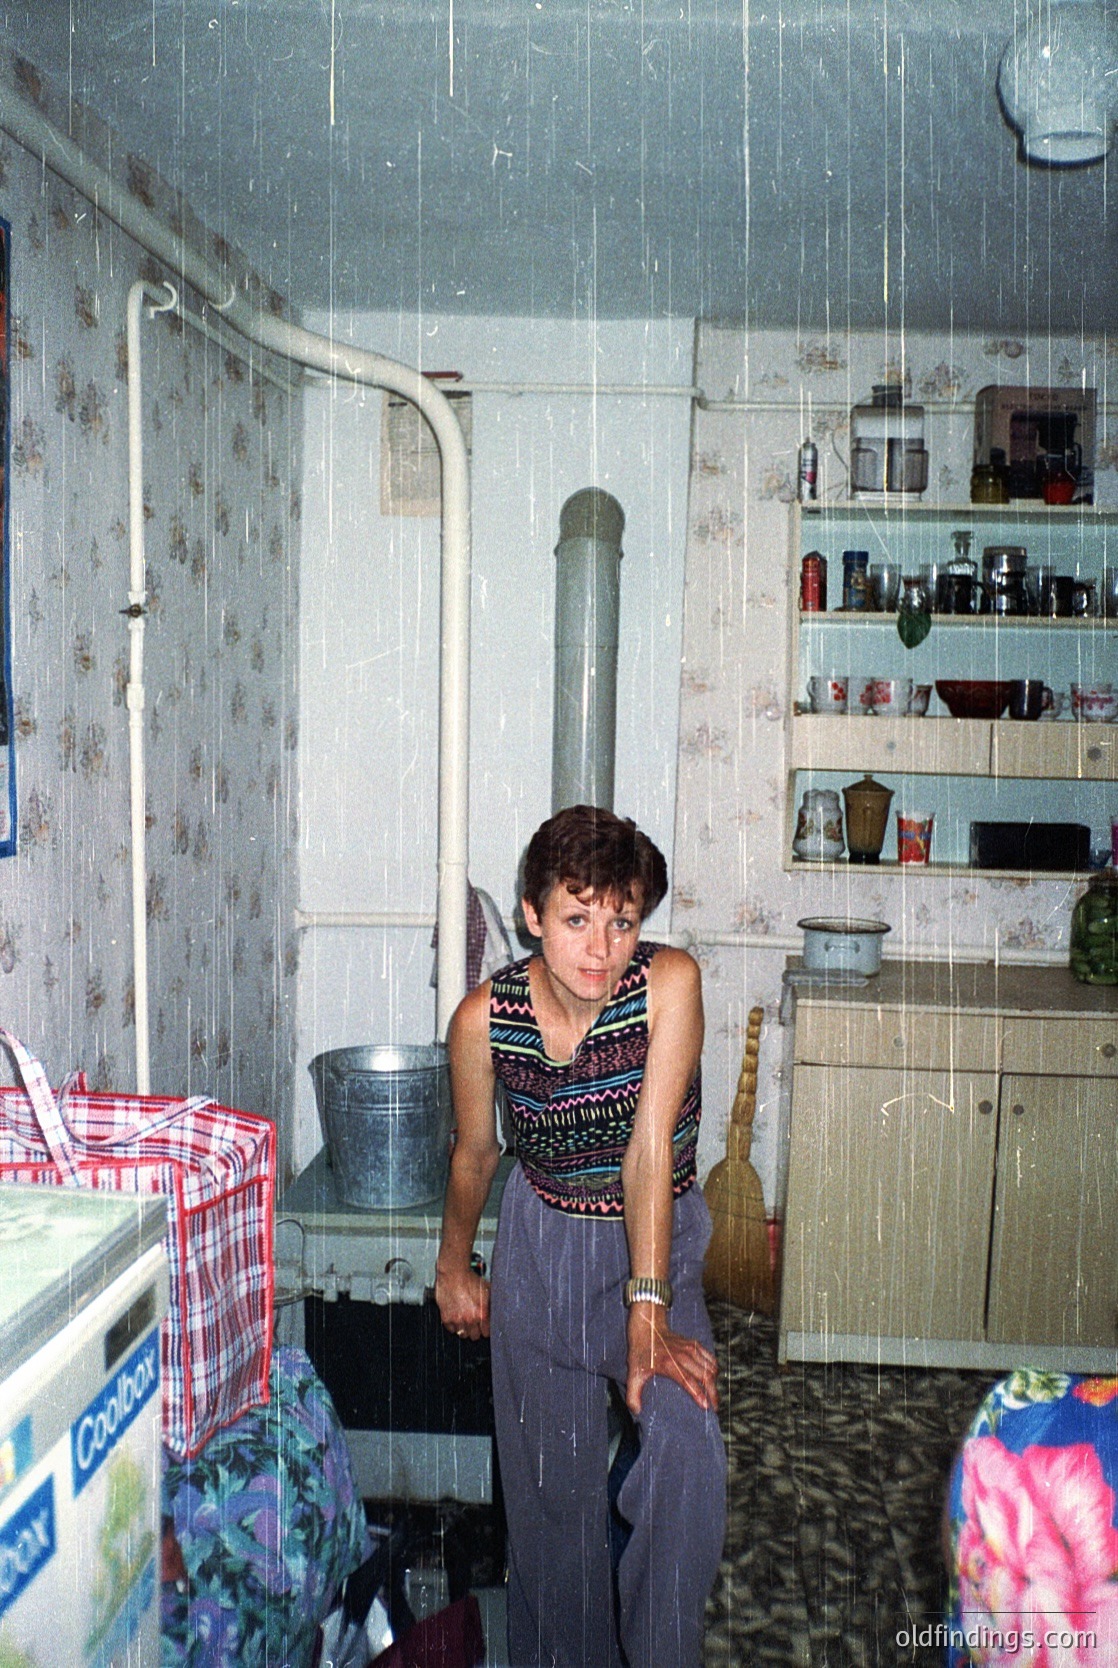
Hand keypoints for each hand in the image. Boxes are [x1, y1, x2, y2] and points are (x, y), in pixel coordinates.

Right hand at [435, 1262, 490, 1342]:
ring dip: (464, 1329)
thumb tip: (498, 1313)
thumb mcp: (487, 1290)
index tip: (484, 1327)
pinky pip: (451, 1329)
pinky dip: (453, 1325)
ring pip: (462, 1334)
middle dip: (475, 1330)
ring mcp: (457, 1319)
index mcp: (482, 1313)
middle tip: (474, 1323)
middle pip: (474, 1336)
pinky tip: (456, 1317)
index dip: (486, 1329)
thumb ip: (492, 1305)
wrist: (454, 1272)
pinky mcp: (446, 1317)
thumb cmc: (470, 1279)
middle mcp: (470, 1319)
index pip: (486, 1333)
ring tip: (465, 1321)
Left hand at [625, 1303, 718, 1417]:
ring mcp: (691, 1349)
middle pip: (705, 1376)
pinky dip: (714, 1370)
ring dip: (715, 1383)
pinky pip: (711, 1359)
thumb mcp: (633, 1373)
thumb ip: (633, 1393)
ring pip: (711, 1368)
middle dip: (713, 1393)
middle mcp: (683, 1356)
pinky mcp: (695, 1344)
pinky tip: (712, 1380)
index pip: (688, 1381)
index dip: (699, 1394)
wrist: (647, 1326)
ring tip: (713, 1396)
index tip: (706, 1407)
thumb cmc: (641, 1351)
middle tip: (715, 1407)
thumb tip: (636, 1411)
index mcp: (669, 1364)